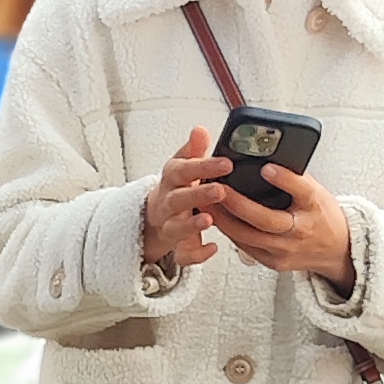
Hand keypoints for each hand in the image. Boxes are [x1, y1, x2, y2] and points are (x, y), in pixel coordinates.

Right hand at [140, 124, 230, 274]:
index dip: (203, 167)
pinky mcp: (176, 245)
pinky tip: (212, 248)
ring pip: (175, 228)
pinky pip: (182, 254)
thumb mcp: (184, 164)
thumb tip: (200, 129)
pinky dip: (195, 254)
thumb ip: (194, 149)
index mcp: (172, 179)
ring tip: (210, 220)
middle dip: (198, 195)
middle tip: (220, 191)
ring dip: (191, 225)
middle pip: (178, 199)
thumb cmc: (179, 185)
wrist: (157, 213)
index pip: (183, 170)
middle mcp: (168, 203)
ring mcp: (170, 225)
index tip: (226, 163)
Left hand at [205, 162, 356, 289]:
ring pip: (248, 237)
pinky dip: (229, 231)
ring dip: (224, 220)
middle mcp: (301, 231)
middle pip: (266, 220)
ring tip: (206, 203)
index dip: (284, 179)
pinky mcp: (274, 263)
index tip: (266, 168)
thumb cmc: (322, 214)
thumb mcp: (316, 191)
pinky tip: (216, 219)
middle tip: (217, 188)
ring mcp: (286, 250)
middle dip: (237, 204)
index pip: (302, 190)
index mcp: (315, 206)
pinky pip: (246, 247)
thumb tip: (264, 155)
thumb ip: (293, 177)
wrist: (336, 250)